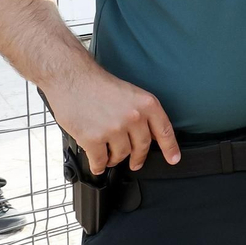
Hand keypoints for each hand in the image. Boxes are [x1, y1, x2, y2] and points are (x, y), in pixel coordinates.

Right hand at [46, 70, 180, 173]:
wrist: (72, 78)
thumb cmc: (98, 84)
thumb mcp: (131, 94)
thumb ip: (143, 113)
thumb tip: (151, 135)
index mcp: (146, 104)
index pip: (164, 131)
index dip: (170, 148)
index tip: (174, 159)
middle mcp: (134, 117)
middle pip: (142, 147)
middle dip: (139, 158)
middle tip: (136, 163)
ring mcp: (114, 129)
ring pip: (121, 155)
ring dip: (115, 159)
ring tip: (110, 157)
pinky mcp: (93, 139)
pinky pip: (100, 161)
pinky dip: (98, 166)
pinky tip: (97, 165)